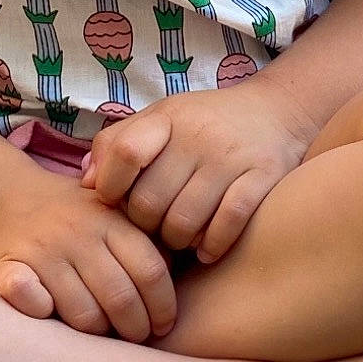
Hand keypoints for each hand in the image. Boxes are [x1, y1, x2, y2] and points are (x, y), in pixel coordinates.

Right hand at [0, 166, 175, 342]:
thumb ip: (146, 241)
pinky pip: (32, 301)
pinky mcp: (8, 266)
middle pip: (121, 297)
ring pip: (82, 312)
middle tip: (137, 339)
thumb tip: (182, 279)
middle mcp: (79, 234)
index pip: (150, 272)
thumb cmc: (74, 216)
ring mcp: (43, 251)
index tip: (164, 325)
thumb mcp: (115, 214)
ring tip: (103, 335)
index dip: (163, 307)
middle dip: (135, 329)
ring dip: (97, 333)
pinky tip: (52, 316)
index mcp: (111, 221)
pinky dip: (43, 313)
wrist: (5, 196)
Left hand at [83, 84, 317, 264]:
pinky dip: (212, 246)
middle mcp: (199, 136)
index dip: (111, 186)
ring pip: (184, 223)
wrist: (276, 111)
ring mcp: (231, 158)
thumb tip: (86, 183)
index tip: (115, 200)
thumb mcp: (160, 118)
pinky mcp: (262, 178)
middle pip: (150, 202)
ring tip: (179, 238)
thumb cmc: (204, 123)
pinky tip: (207, 249)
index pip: (125, 152)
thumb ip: (117, 144)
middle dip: (145, 225)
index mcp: (168, 118)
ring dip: (177, 241)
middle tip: (153, 225)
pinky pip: (226, 226)